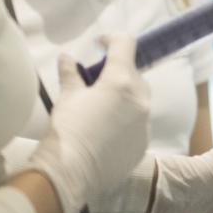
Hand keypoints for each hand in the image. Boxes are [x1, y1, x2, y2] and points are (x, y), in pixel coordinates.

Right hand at [22, 34, 151, 212]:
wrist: (70, 172)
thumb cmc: (67, 129)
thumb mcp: (67, 97)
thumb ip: (71, 73)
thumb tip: (68, 57)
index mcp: (121, 82)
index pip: (125, 45)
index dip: (112, 39)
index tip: (101, 43)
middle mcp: (140, 100)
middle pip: (134, 75)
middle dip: (118, 72)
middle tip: (96, 81)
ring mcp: (145, 124)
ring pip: (139, 100)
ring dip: (124, 98)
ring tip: (101, 108)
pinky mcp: (143, 144)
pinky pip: (138, 124)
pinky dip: (126, 120)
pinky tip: (106, 131)